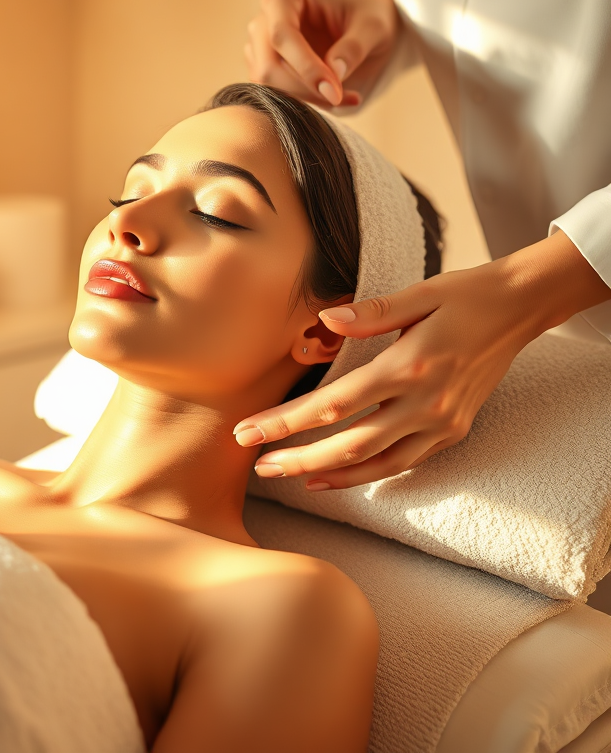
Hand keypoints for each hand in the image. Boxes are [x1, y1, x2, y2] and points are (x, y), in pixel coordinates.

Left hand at [233, 232, 610, 488]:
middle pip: (349, 444)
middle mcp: (426, 403)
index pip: (335, 403)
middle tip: (257, 466)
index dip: (288, 421)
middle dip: (298, 458)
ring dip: (327, 474)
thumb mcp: (418, 293)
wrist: (520, 308)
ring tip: (286, 476)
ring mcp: (442, 423)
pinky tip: (333, 476)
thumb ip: (370, 311)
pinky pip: (402, 464)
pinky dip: (365, 475)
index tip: (250, 430)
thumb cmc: (462, 295)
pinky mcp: (453, 433)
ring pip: (375, 463)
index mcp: (409, 365)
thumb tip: (325, 320)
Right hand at [245, 0, 398, 107]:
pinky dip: (302, 103)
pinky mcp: (261, 70)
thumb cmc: (364, 18)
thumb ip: (355, 47)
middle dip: (305, 89)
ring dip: (305, 99)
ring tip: (344, 96)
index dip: (306, 67)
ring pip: (268, 85)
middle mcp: (261, 22)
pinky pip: (272, 95)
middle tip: (342, 98)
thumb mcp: (373, 27)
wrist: (358, 27)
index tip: (335, 92)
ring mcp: (257, 48)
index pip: (282, 35)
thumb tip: (334, 74)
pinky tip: (331, 97)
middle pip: (269, 66)